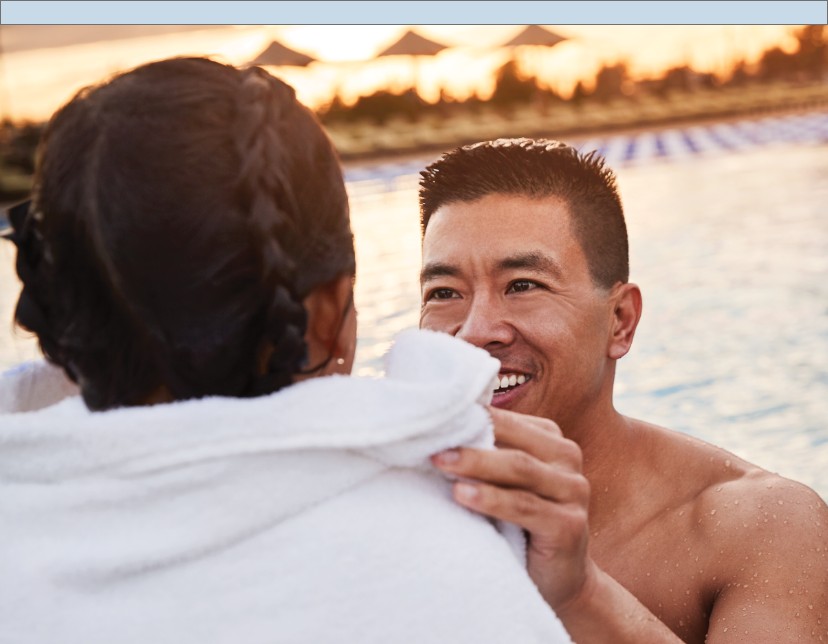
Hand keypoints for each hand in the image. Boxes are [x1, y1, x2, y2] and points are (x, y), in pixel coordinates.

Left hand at [431, 406, 591, 609]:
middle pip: (512, 440)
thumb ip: (488, 455)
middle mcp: (567, 458)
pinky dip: (491, 499)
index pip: (506, 419)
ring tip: (440, 463)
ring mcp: (573, 491)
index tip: (430, 418)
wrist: (561, 580)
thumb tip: (434, 432)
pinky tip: (462, 495)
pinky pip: (524, 506)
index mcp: (551, 440)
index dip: (470, 416)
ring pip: (519, 467)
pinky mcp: (569, 525)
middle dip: (469, 437)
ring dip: (475, 464)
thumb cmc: (522, 524)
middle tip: (430, 443)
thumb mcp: (507, 483)